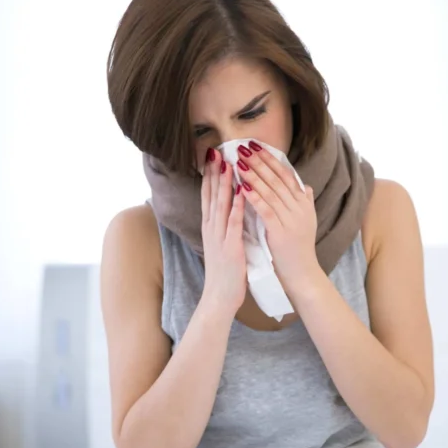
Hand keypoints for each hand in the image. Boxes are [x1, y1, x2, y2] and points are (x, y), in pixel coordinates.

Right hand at [200, 148, 246, 314]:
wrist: (219, 296)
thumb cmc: (226, 271)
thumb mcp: (223, 243)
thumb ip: (225, 226)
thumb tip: (231, 208)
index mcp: (211, 227)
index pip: (208, 196)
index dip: (210, 175)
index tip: (213, 156)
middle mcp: (211, 228)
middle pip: (211, 195)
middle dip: (214, 173)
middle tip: (216, 151)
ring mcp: (219, 237)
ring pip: (220, 205)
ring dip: (223, 184)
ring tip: (228, 164)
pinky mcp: (230, 247)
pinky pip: (232, 224)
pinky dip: (235, 207)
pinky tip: (239, 193)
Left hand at [236, 141, 321, 287]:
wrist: (302, 274)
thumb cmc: (298, 249)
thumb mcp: (306, 222)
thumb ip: (305, 202)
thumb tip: (306, 186)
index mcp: (303, 203)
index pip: (286, 174)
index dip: (270, 159)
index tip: (255, 146)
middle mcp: (299, 208)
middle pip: (277, 179)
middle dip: (259, 162)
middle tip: (243, 147)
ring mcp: (291, 220)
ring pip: (270, 192)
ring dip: (254, 176)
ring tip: (238, 162)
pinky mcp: (281, 232)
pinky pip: (266, 210)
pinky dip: (254, 198)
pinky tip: (242, 187)